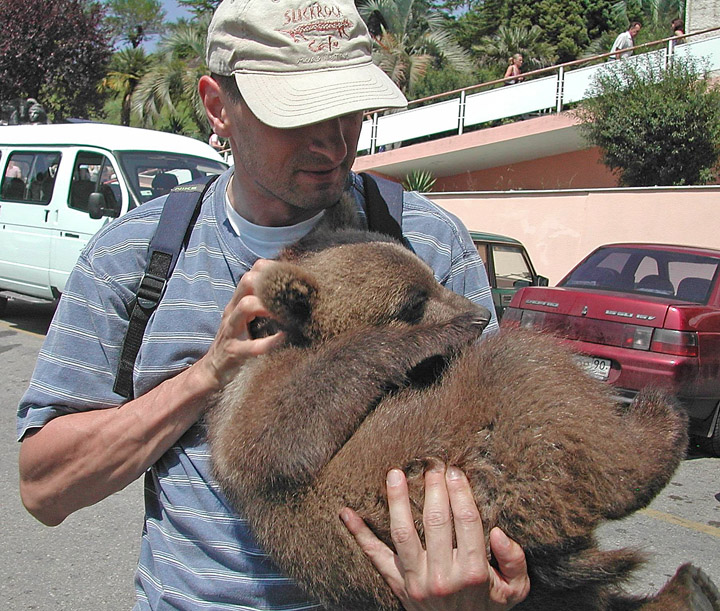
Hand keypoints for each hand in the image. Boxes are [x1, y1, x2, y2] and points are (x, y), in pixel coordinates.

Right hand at [195, 259, 285, 389]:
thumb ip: (260, 304)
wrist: (213, 369)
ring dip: (268, 306)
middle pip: (247, 281)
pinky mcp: (234, 352)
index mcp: (238, 302)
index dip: (271, 270)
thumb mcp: (245, 319)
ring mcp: (231, 330)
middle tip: (290, 295)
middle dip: (269, 283)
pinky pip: (253, 346)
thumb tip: (289, 295)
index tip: (291, 279)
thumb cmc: (236, 341)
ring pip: (246, 306)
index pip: (252, 273)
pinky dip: (271, 342)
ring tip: (287, 314)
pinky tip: (285, 338)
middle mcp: (233, 311)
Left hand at [341, 466, 529, 609]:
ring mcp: (416, 582)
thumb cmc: (488, 605)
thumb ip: (515, 560)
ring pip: (403, 534)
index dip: (461, 492)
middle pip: (436, 521)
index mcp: (473, 573)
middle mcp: (442, 576)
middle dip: (434, 488)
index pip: (467, 521)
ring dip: (397, 501)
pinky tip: (346, 513)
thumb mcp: (515, 590)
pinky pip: (375, 557)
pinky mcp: (397, 585)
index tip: (456, 471)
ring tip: (395, 474)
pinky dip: (359, 534)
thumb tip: (499, 533)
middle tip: (432, 464)